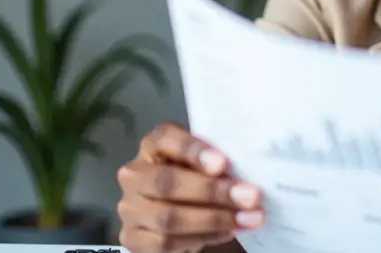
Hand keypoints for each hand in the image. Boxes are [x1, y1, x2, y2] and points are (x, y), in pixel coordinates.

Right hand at [116, 121, 264, 252]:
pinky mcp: (133, 238)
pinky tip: (228, 231)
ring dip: (214, 219)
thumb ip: (214, 161)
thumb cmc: (195, 176)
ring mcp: (130, 208)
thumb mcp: (203, 161)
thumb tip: (242, 175)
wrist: (173, 211)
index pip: (165, 138)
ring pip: (169, 217)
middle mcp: (134, 174)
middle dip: (212, 191)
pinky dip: (203, 238)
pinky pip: (167, 243)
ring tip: (248, 218)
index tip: (223, 162)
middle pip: (167, 182)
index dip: (193, 150)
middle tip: (250, 196)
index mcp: (153, 146)